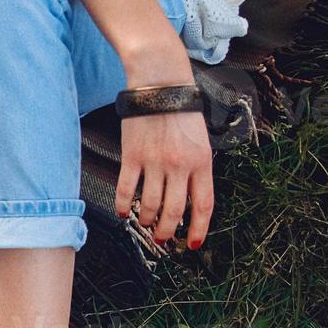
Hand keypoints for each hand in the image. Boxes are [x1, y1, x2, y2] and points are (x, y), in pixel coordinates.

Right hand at [113, 108, 214, 248]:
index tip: (193, 243)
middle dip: (168, 231)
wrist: (160, 84)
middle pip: (174, 212)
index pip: (203, 205)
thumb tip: (188, 199)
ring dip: (148, 220)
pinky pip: (127, 190)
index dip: (199, 229)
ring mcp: (154, 162)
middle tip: (163, 238)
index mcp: (202, 162)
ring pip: (150, 205)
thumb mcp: (201, 140)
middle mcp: (179, 165)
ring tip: (146, 223)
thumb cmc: (181, 110)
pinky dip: (124, 206)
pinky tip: (125, 212)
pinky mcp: (132, 157)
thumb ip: (197, 169)